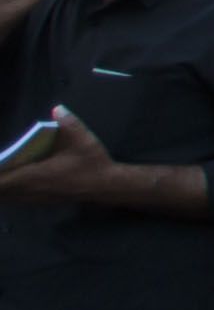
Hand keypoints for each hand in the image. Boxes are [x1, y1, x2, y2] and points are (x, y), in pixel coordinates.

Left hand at [0, 108, 116, 203]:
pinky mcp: (43, 200)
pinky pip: (18, 198)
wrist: (106, 185)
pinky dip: (10, 192)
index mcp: (36, 174)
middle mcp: (32, 188)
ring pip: (9, 196)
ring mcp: (37, 196)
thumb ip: (69, 123)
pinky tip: (12, 185)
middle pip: (2, 190)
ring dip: (3, 188)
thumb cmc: (92, 163)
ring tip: (1, 177)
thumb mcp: (83, 140)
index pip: (2, 180)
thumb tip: (57, 109)